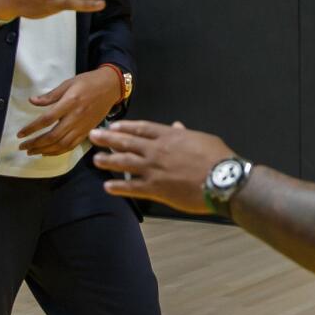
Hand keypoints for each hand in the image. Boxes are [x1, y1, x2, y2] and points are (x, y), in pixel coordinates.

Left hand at [17, 67, 119, 155]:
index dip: (32, 128)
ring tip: (32, 152)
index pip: (47, 119)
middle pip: (53, 136)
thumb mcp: (68, 83)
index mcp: (70, 103)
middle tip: (23, 147)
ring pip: (62, 144)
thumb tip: (32, 101)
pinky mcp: (88, 132)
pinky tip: (48, 152)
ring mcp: (83, 126)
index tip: (20, 134)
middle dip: (36, 144)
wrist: (111, 87)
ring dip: (45, 150)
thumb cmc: (88, 82)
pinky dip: (58, 152)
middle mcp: (76, 117)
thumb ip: (50, 95)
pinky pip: (72, 146)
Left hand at [90, 120, 234, 214]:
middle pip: (127, 142)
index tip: (113, 125)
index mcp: (169, 136)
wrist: (222, 180)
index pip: (142, 128)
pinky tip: (107, 186)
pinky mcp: (156, 189)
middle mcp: (157, 150)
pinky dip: (118, 187)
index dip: (125, 126)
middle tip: (93, 136)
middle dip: (108, 139)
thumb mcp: (202, 139)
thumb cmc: (217, 157)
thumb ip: (185, 133)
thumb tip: (177, 126)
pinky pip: (132, 187)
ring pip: (124, 163)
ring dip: (108, 161)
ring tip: (96, 160)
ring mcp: (154, 169)